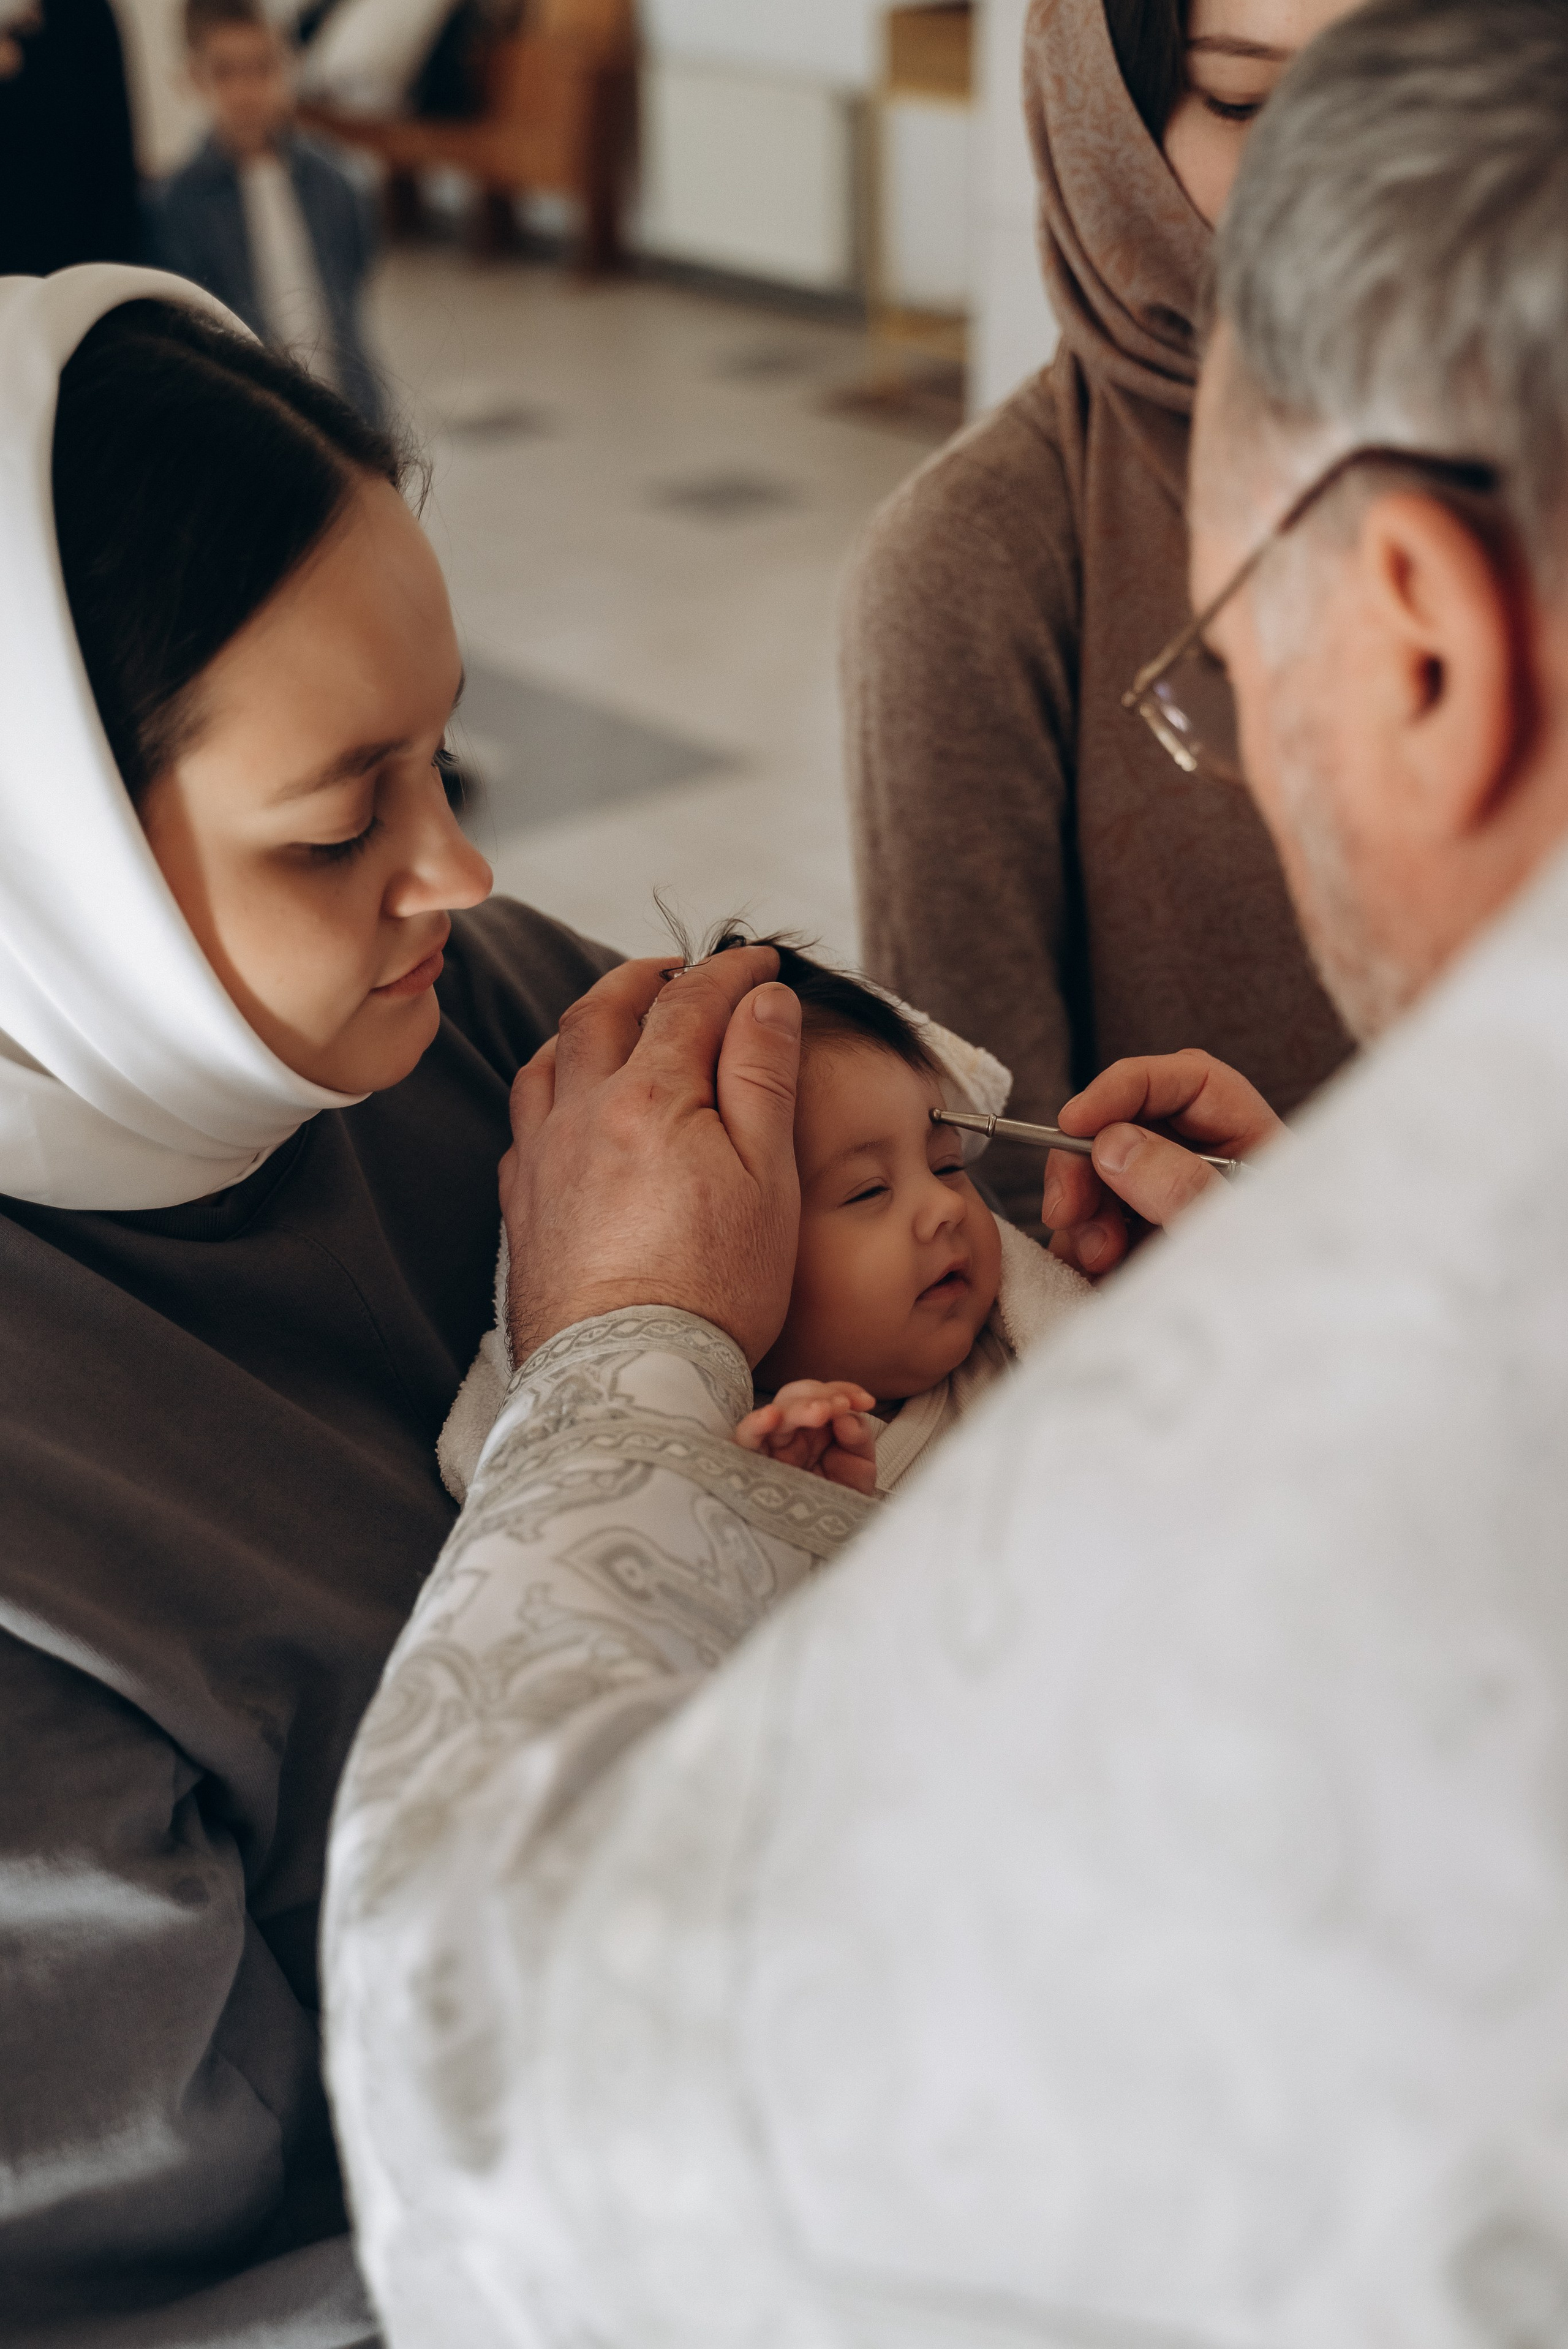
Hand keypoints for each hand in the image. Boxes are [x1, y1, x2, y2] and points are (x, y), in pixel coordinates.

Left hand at [500, 948, 802, 1366]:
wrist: (629, 1378)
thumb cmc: (714, 1286)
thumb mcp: (768, 1175)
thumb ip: (763, 1075)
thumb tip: (764, 999)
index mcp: (651, 1096)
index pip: (692, 1000)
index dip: (732, 971)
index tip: (762, 964)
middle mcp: (582, 1112)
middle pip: (602, 1011)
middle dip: (646, 979)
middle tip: (682, 971)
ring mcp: (543, 1157)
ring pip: (550, 1058)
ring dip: (586, 1025)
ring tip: (618, 1023)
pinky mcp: (523, 1205)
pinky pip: (525, 1121)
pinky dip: (551, 1090)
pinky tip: (570, 1106)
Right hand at [735, 1380, 878, 1495]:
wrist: (832, 1542)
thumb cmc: (840, 1503)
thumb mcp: (860, 1468)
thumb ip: (858, 1438)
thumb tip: (846, 1417)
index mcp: (815, 1428)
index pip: (822, 1395)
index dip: (842, 1389)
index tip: (864, 1401)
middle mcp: (791, 1434)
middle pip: (795, 1397)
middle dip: (820, 1395)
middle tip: (840, 1406)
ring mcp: (770, 1448)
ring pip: (774, 1413)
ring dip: (798, 1407)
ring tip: (820, 1411)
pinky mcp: (750, 1466)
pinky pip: (744, 1439)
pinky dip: (755, 1424)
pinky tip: (771, 1416)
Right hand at [1042, 1049, 1284, 1278]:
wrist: (1290, 1373)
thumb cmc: (1284, 1294)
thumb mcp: (1231, 1232)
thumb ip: (1177, 1183)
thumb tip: (1114, 1142)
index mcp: (1251, 1142)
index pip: (1185, 1081)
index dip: (1124, 1087)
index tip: (1075, 1121)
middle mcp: (1209, 1166)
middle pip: (1131, 1126)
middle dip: (1088, 1162)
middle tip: (1068, 1207)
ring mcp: (1174, 1204)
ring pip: (1104, 1178)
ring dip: (1085, 1213)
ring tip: (1097, 1259)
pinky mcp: (1147, 1245)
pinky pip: (1097, 1226)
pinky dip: (1083, 1245)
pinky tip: (1094, 1273)